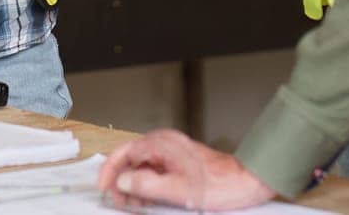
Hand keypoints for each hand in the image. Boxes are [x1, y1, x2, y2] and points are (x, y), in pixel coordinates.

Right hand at [97, 130, 275, 210]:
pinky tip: (148, 199)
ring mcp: (171, 152)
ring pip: (141, 166)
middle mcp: (164, 143)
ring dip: (134, 185)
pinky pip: (154, 170)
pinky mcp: (177, 162)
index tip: (104, 186)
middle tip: (120, 200)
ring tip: (134, 203)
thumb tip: (124, 180)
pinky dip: (147, 184)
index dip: (110, 170)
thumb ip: (146, 185)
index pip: (124, 152)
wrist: (244, 182)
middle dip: (121, 181)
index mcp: (162, 144)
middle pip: (131, 159)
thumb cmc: (219, 183)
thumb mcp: (177, 190)